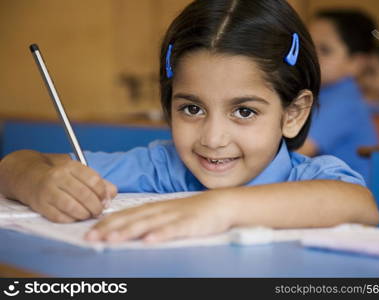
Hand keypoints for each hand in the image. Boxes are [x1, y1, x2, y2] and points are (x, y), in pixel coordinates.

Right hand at [23, 160, 116, 222]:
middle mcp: (58, 176)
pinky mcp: (40, 205)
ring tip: (88, 215)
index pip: (93, 180)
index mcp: (71, 166)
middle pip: (84, 194)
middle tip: (99, 211)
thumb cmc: (62, 178)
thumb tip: (112, 193)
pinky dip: (71, 219)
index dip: (103, 193)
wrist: (31, 178)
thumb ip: (99, 183)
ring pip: (72, 206)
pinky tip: (76, 217)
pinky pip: (60, 216)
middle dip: (96, 206)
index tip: (106, 200)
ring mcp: (48, 191)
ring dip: (85, 214)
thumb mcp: (80, 175)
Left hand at [84, 190, 235, 243]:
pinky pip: (174, 229)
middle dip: (110, 228)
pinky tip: (149, 241)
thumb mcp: (166, 213)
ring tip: (111, 239)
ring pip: (148, 224)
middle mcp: (160, 210)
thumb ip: (148, 219)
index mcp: (153, 208)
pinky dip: (161, 234)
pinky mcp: (190, 223)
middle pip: (132, 219)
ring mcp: (175, 216)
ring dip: (128, 231)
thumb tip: (125, 228)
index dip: (106, 223)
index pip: (125, 214)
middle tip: (91, 238)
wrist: (219, 204)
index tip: (89, 232)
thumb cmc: (191, 211)